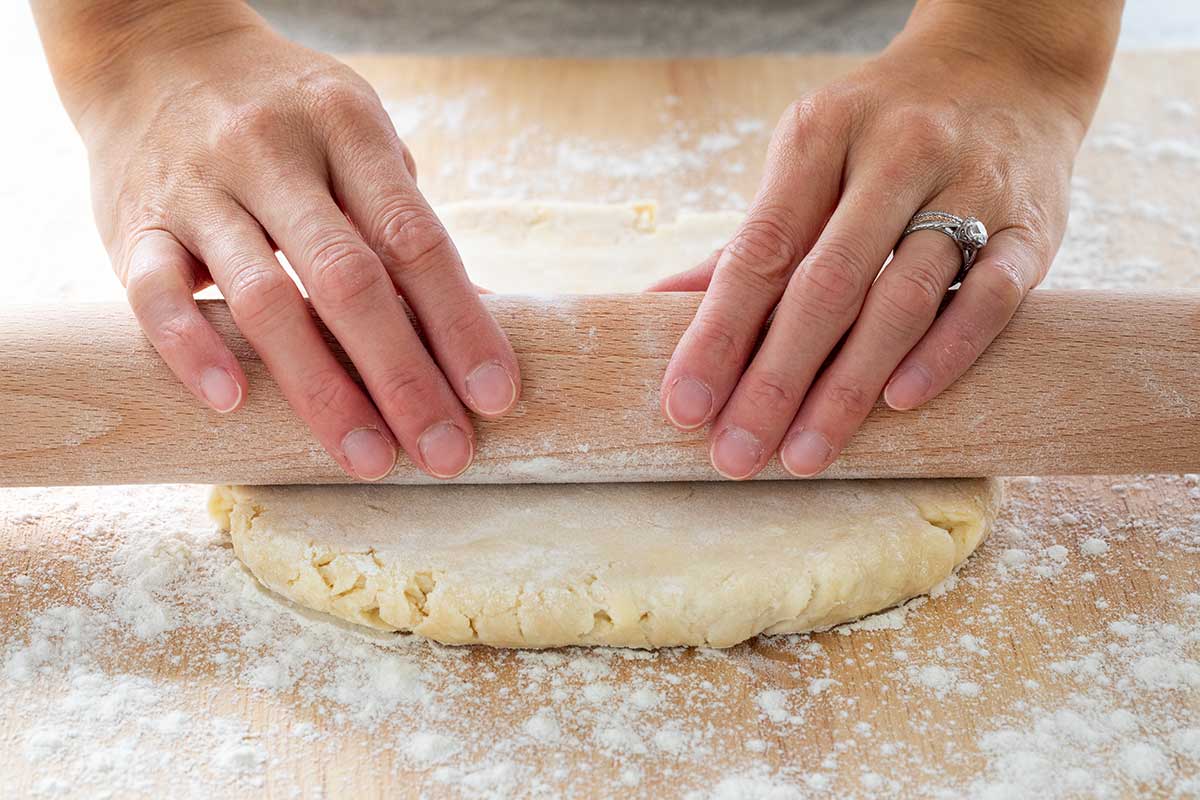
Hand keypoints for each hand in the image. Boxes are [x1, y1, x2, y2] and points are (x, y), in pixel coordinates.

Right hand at [37, 3, 519, 479]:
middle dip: (405, 378)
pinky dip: (193, 348)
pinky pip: (156, 292)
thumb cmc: (286, 116)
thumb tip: (481, 317)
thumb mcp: (358, 139)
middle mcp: (273, 153)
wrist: (153, 47)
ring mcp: (199, 187)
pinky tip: (233, 403)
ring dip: (321, 390)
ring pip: (265, 298)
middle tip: (446, 453)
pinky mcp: (133, 223)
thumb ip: (405, 222)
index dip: (460, 322)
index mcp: (347, 128)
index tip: (494, 396)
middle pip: (349, 280)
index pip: (414, 238)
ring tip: (368, 457)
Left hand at [654, 1, 1118, 478]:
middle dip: (774, 380)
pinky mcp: (1033, 226)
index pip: (760, 250)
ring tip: (805, 453)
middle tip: (737, 454)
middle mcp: (897, 155)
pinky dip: (944, 353)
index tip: (685, 407)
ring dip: (848, 386)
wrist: (1007, 69)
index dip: (717, 334)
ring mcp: (973, 187)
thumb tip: (654, 306)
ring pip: (904, 299)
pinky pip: (990, 297)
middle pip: (825, 285)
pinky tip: (900, 402)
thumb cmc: (881, 134)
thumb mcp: (807, 159)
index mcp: (822, 136)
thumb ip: (748, 240)